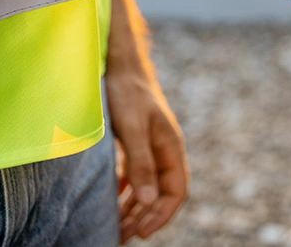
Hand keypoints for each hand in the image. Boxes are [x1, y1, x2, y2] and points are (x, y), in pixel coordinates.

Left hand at [106, 0, 188, 240]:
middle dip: (146, 216)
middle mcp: (164, 149)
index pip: (176, 191)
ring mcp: (151, 145)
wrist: (120, 61)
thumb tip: (148, 200)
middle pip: (162, 192)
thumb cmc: (127, 91)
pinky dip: (127, 189)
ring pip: (148, 184)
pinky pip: (136, 173)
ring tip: (118, 226)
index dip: (162, 214)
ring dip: (136, 206)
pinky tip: (114, 198)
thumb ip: (140, 163)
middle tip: (124, 235)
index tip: (142, 232)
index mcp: (170, 146)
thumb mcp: (133, 128)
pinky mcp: (136, 140)